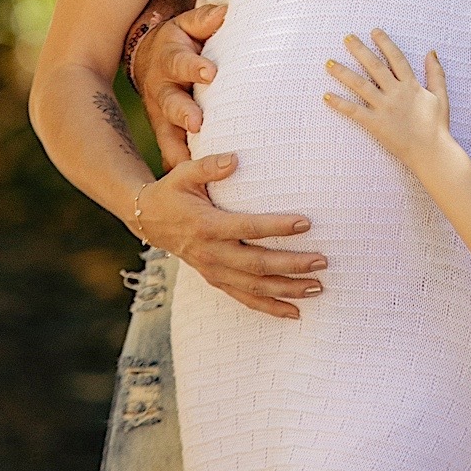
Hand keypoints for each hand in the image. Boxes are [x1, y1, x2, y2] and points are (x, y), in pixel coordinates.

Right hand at [132, 3, 225, 168]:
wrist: (150, 58)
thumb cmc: (181, 40)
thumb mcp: (188, 24)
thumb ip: (204, 19)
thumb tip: (224, 12)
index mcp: (169, 59)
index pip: (181, 62)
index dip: (194, 67)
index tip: (210, 72)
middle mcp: (161, 89)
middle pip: (170, 103)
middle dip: (183, 114)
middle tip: (198, 123)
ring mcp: (161, 114)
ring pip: (167, 134)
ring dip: (178, 149)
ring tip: (190, 166)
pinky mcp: (165, 133)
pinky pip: (171, 153)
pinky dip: (179, 169)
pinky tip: (192, 187)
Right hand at [136, 153, 326, 318]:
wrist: (149, 220)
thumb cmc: (173, 191)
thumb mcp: (184, 173)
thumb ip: (209, 165)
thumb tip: (235, 159)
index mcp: (208, 225)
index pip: (248, 228)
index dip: (276, 227)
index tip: (305, 223)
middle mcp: (212, 253)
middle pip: (257, 264)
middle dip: (291, 265)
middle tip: (322, 260)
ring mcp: (215, 271)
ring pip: (255, 287)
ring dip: (287, 290)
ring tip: (318, 286)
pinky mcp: (216, 280)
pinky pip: (246, 299)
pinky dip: (271, 308)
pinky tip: (296, 312)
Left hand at [324, 30, 449, 170]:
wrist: (432, 152)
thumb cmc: (437, 126)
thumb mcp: (440, 96)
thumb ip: (436, 73)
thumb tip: (431, 51)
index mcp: (411, 85)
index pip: (396, 58)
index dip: (385, 43)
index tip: (374, 31)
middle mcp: (395, 93)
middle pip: (375, 66)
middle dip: (360, 50)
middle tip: (347, 37)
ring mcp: (384, 108)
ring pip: (361, 86)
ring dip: (344, 73)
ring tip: (329, 63)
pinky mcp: (375, 124)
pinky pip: (355, 112)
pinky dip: (340, 104)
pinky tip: (327, 96)